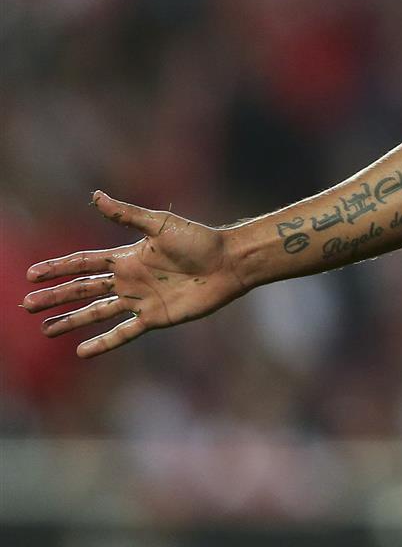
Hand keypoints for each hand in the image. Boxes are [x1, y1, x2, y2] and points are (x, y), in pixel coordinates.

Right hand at [19, 192, 247, 357]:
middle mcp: (129, 280)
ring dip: (72, 321)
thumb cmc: (199, 240)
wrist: (229, 263)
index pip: (83, 263)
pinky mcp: (155, 318)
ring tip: (46, 330)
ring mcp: (140, 300)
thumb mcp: (159, 224)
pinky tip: (82, 350)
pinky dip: (103, 342)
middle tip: (26, 305)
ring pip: (97, 313)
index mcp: (127, 257)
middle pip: (83, 290)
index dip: (58, 268)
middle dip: (56, 297)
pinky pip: (123, 332)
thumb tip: (96, 195)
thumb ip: (126, 215)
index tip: (31, 274)